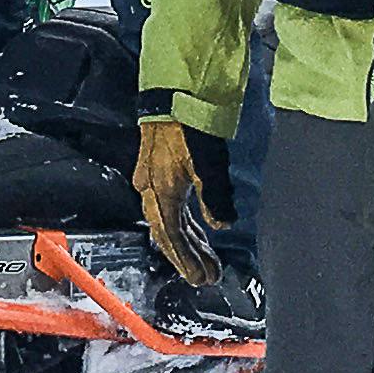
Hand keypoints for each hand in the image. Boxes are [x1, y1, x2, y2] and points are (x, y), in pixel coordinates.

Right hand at [133, 116, 227, 285]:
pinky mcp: (159, 172)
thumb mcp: (208, 163)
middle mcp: (151, 189)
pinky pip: (171, 207)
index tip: (200, 278)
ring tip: (209, 262)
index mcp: (160, 190)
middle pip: (169, 232)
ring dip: (189, 243)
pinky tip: (200, 234)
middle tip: (208, 277)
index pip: (171, 235)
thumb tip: (222, 226)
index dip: (185, 259)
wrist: (174, 94)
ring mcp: (153, 181)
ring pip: (171, 221)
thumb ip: (216, 198)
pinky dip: (186, 224)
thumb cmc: (190, 126)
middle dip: (189, 256)